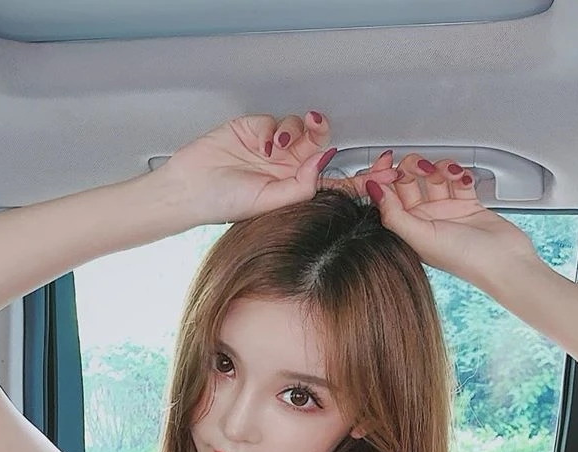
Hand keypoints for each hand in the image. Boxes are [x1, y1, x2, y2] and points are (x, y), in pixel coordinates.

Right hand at [159, 110, 401, 224]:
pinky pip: (279, 120)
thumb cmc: (225, 204)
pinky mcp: (258, 129)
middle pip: (323, 148)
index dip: (362, 176)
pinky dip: (275, 129)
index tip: (387, 172)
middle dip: (328, 138)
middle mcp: (289, 170)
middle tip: (324, 132)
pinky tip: (264, 143)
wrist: (190, 187)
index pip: (336, 182)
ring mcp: (275, 149)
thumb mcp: (270, 202)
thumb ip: (302, 185)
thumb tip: (326, 160)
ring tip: (279, 146)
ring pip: (303, 130)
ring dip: (297, 132)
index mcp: (296, 191)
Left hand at [364, 155, 538, 285]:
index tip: (387, 167)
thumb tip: (372, 189)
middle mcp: (423, 220)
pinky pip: (456, 179)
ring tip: (450, 174)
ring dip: (440, 168)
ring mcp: (444, 211)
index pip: (386, 197)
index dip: (384, 179)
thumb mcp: (421, 237)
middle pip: (408, 181)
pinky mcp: (465, 204)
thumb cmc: (465, 260)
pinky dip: (459, 174)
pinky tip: (463, 179)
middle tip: (423, 167)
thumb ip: (393, 214)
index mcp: (407, 230)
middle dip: (413, 168)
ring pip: (433, 177)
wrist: (505, 262)